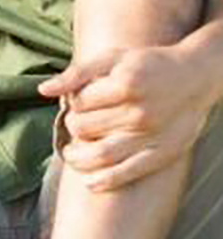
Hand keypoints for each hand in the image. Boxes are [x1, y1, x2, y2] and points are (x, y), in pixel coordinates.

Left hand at [40, 44, 215, 192]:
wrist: (196, 76)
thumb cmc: (148, 64)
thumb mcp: (113, 58)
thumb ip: (77, 73)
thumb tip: (42, 90)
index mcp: (126, 86)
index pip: (79, 103)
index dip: (70, 103)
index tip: (75, 103)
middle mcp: (139, 113)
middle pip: (86, 128)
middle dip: (73, 128)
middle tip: (75, 125)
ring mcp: (151, 136)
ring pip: (101, 155)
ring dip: (77, 158)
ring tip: (71, 155)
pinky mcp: (162, 153)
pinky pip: (128, 172)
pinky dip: (104, 180)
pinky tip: (89, 181)